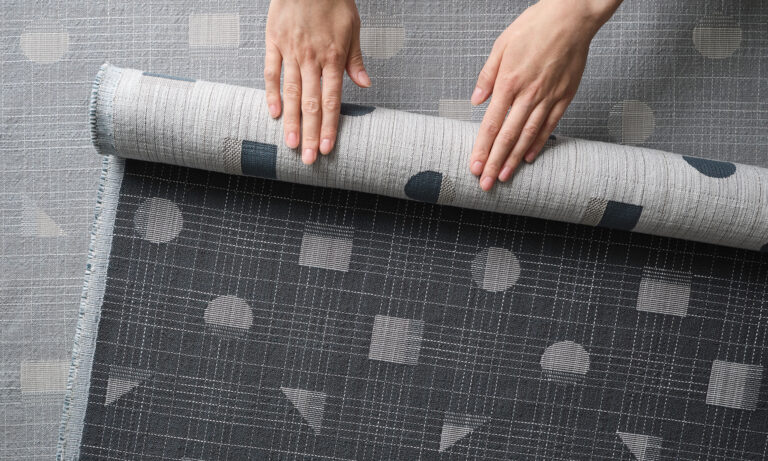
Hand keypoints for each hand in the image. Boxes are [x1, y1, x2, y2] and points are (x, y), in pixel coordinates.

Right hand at [265, 0, 369, 163]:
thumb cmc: (334, 1)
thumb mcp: (353, 28)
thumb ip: (355, 60)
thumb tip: (365, 85)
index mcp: (333, 58)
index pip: (331, 100)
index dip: (329, 126)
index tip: (327, 148)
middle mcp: (311, 59)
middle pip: (311, 104)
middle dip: (309, 134)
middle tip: (307, 159)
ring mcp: (291, 51)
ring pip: (291, 93)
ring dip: (291, 121)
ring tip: (290, 145)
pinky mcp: (274, 42)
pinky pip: (271, 72)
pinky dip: (272, 93)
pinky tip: (274, 113)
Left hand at [469, 0, 621, 189]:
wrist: (571, 16)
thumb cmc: (534, 26)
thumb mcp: (501, 45)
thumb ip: (487, 76)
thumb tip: (476, 101)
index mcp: (509, 82)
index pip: (491, 124)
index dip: (482, 148)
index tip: (475, 166)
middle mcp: (528, 94)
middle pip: (508, 136)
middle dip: (495, 162)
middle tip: (486, 183)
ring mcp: (548, 97)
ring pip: (528, 135)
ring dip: (514, 159)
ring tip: (504, 177)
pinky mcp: (565, 96)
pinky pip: (550, 125)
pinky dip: (538, 143)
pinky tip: (528, 157)